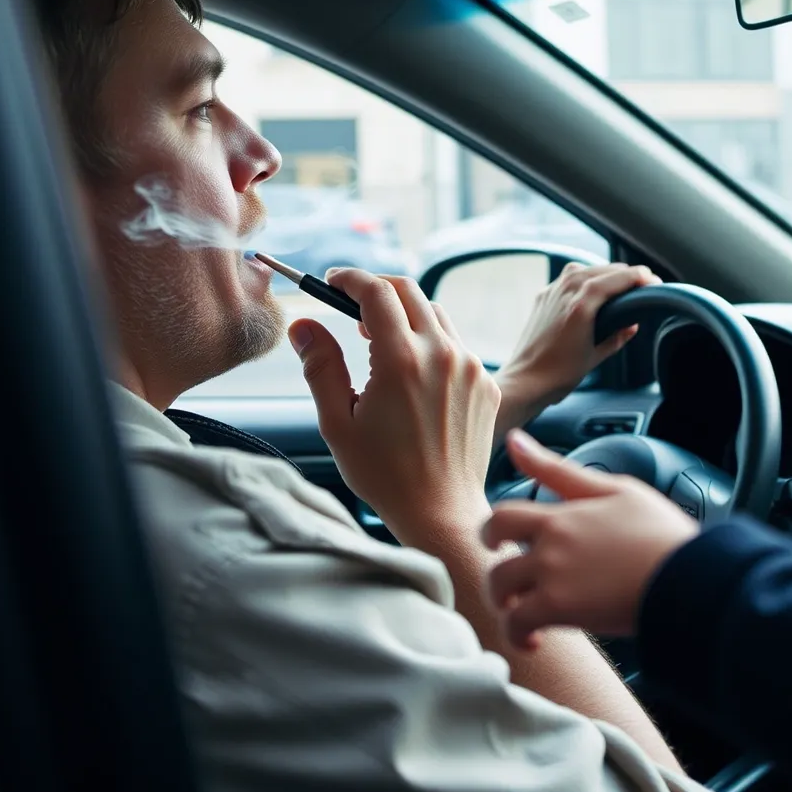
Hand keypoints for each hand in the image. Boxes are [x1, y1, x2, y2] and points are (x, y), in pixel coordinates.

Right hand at [289, 268, 500, 537]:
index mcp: (401, 361)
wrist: (441, 512)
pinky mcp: (487, 382)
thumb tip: (304, 325)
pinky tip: (412, 372)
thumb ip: (321, 367)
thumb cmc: (385, 475)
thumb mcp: (338, 423)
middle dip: (377, 289)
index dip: (351, 279)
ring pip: (436, 315)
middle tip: (351, 305)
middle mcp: (442, 354)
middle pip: (409, 292)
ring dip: (406, 315)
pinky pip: (457, 345)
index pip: (377, 293)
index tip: (332, 281)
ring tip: (377, 341)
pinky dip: (431, 343)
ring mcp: (471, 367)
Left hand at [481, 431, 697, 646]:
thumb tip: (516, 440)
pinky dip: (518, 635)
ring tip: (524, 614)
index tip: (500, 542)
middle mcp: (550, 542)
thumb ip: (561, 470)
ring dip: (505, 602)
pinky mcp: (558, 608)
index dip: (495, 530)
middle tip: (510, 584)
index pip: (506, 513)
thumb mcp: (615, 489)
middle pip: (494, 550)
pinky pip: (517, 623)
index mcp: (563, 515)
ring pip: (499, 587)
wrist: (686, 575)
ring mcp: (551, 574)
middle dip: (494, 561)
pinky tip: (536, 639)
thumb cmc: (661, 533)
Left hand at [495, 262, 660, 435]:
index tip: (653, 280)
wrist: (525, 381)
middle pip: (604, 269)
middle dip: (626, 274)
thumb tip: (632, 325)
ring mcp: (552, 291)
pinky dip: (586, 279)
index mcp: (581, 305)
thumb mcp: (596, 356)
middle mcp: (565, 291)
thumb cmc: (558, 374)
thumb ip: (618, 337)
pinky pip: (569, 277)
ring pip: (586, 269)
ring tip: (621, 284)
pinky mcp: (543, 296)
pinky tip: (593, 290)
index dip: (639, 276)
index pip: (617, 277)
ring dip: (606, 273)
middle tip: (643, 283)